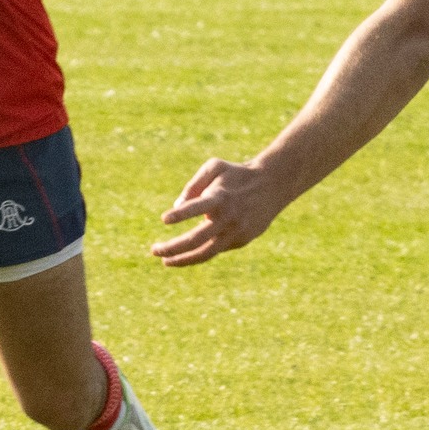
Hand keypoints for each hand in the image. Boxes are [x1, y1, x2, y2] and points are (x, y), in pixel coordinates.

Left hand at [149, 157, 287, 266]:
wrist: (274, 184)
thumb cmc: (236, 174)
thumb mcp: (214, 167)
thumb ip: (193, 185)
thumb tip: (177, 207)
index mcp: (220, 197)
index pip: (197, 207)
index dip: (181, 214)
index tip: (164, 219)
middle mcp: (228, 217)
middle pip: (196, 239)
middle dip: (172, 248)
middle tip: (154, 251)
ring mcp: (237, 232)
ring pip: (206, 253)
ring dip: (184, 259)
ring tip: (166, 261)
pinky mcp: (242, 240)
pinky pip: (216, 249)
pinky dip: (200, 252)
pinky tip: (187, 251)